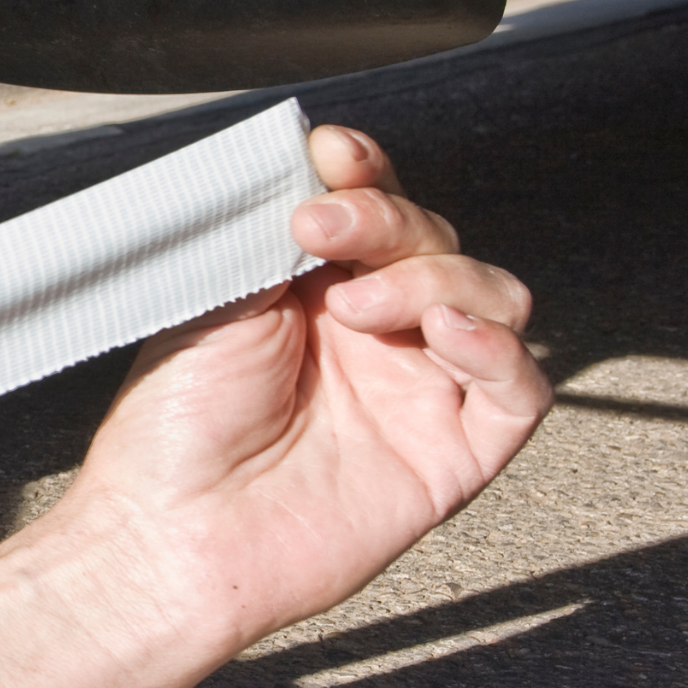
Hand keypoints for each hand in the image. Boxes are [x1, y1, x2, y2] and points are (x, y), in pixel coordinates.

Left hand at [54, 124, 550, 664]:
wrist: (168, 534)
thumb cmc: (169, 429)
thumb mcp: (212, 299)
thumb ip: (271, 231)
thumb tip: (309, 159)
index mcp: (309, 292)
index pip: (372, 209)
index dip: (365, 173)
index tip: (334, 154)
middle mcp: (370, 334)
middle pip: (434, 241)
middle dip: (386, 220)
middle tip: (318, 229)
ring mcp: (415, 390)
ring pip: (490, 299)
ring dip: (435, 279)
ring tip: (355, 306)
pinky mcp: (451, 455)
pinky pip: (519, 390)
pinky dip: (497, 349)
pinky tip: (445, 335)